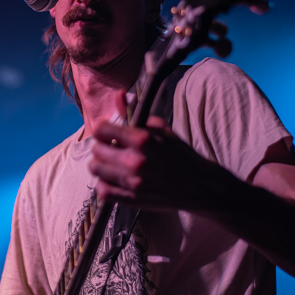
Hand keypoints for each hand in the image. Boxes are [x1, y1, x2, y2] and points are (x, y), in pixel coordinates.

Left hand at [89, 115, 232, 212]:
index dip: (103, 129)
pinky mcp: (132, 199)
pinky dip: (104, 183)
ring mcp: (132, 182)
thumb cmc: (180, 155)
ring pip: (95, 169)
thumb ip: (136, 113)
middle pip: (96, 149)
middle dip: (103, 145)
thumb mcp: (161, 129)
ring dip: (101, 164)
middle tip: (113, 147)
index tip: (108, 132)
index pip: (101, 130)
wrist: (199, 186)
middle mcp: (134, 161)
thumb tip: (118, 95)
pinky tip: (114, 179)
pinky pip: (103, 190)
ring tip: (112, 163)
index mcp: (142, 140)